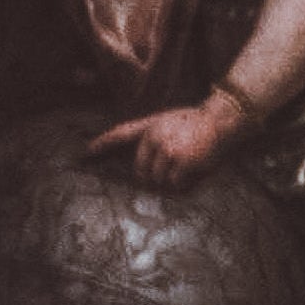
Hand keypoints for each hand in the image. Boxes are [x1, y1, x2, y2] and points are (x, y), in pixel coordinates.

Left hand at [86, 99, 231, 190]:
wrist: (220, 121)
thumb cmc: (197, 123)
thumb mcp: (168, 121)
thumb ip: (151, 135)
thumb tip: (142, 164)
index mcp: (149, 127)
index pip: (119, 134)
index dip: (101, 144)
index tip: (84, 152)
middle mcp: (154, 138)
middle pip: (141, 171)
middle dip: (152, 179)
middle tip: (168, 175)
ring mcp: (167, 150)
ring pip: (157, 180)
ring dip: (170, 181)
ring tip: (184, 169)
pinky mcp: (180, 161)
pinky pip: (173, 183)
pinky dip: (182, 183)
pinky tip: (191, 172)